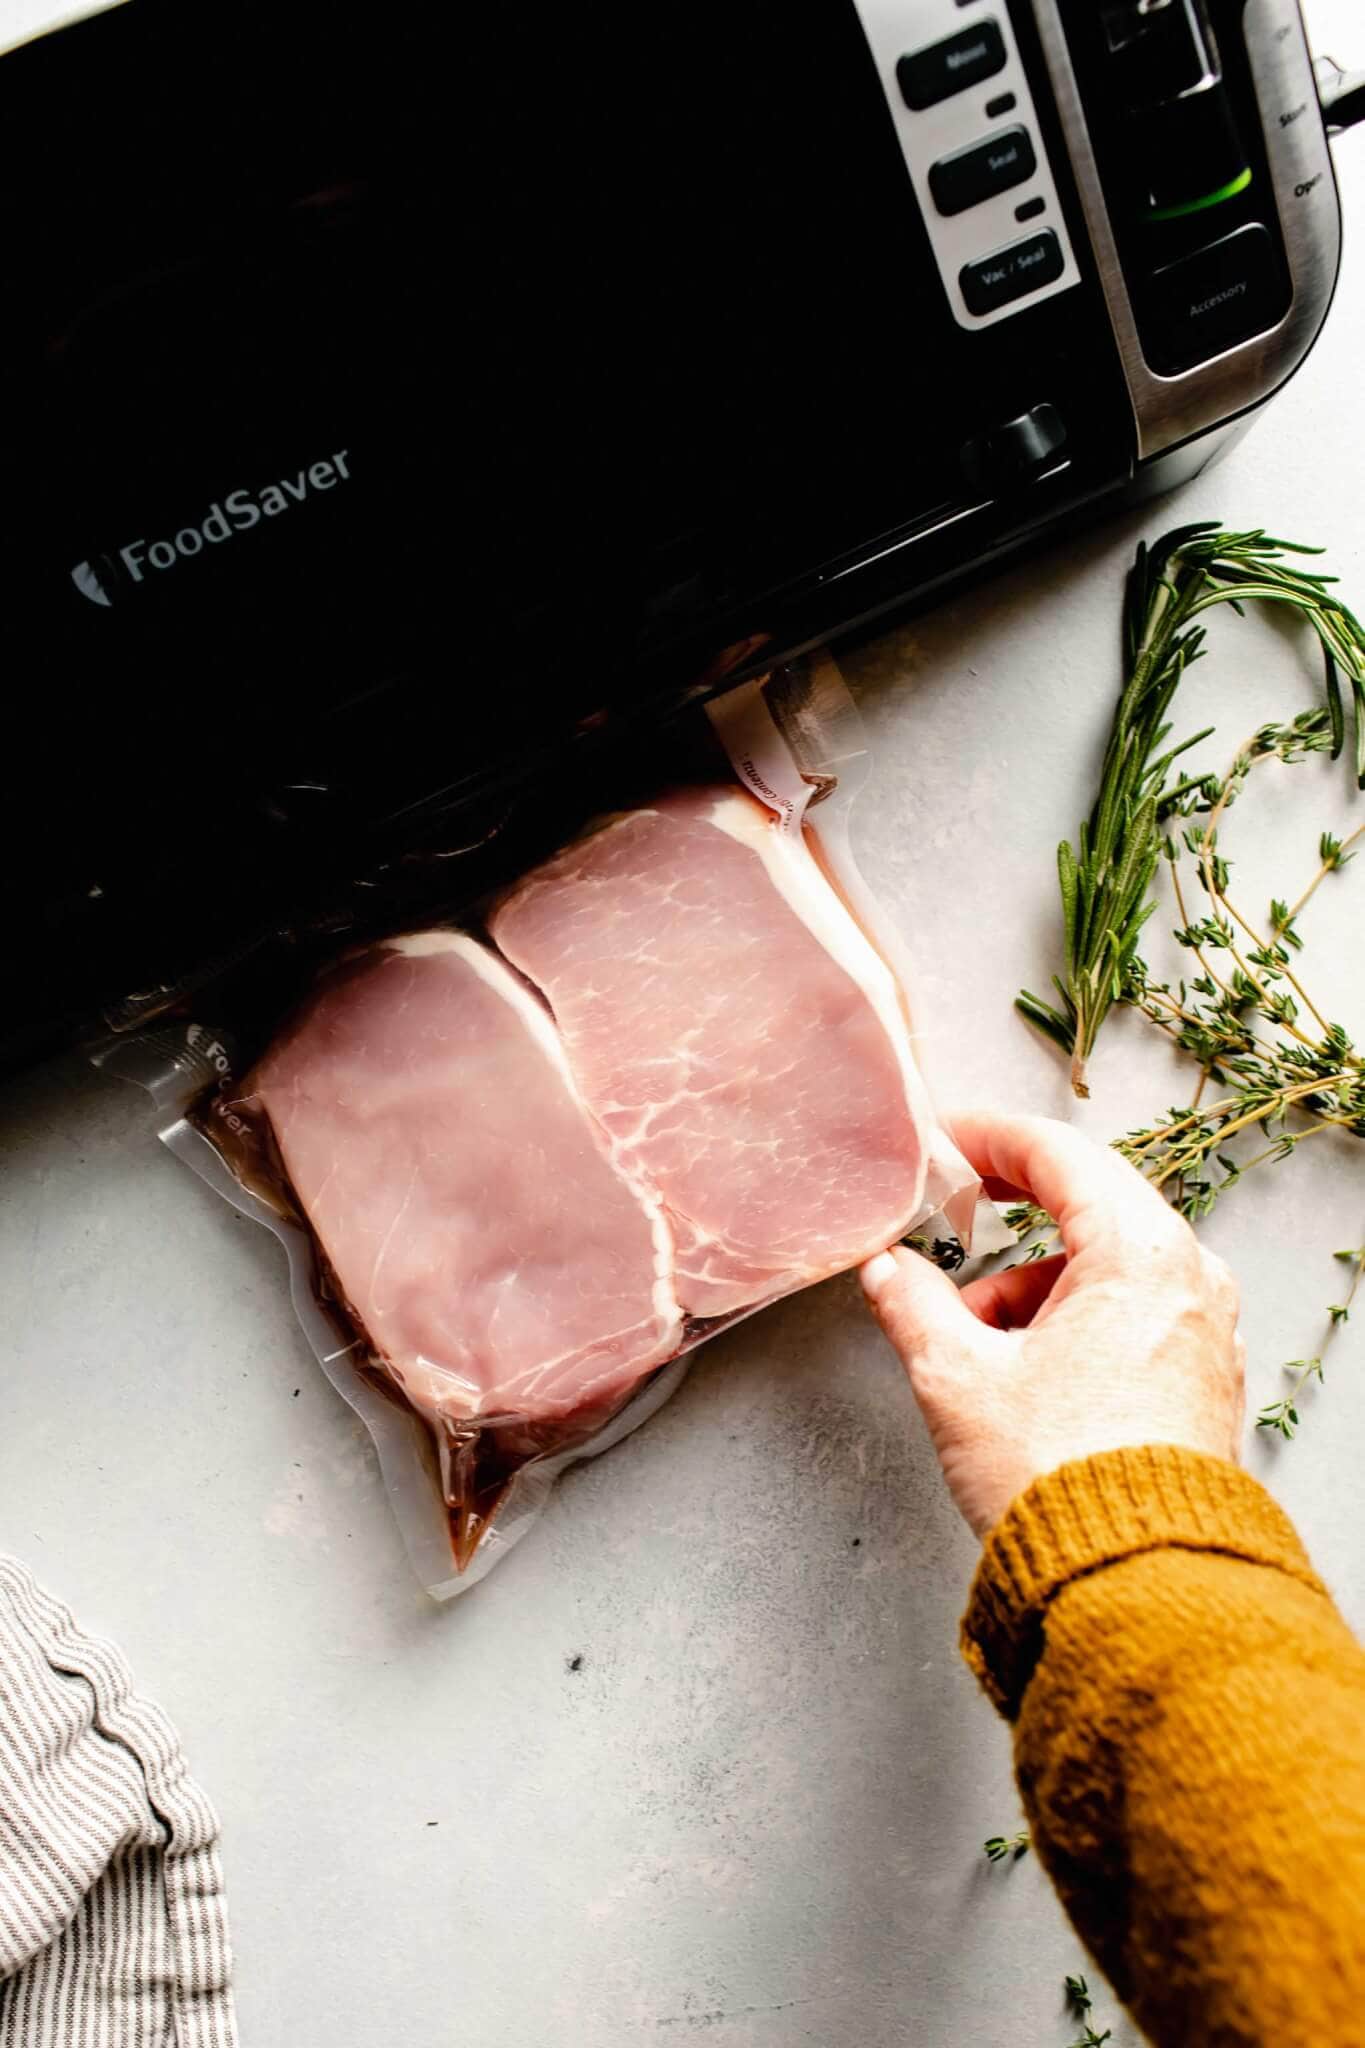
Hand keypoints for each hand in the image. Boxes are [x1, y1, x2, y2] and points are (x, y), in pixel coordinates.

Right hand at [861, 1111, 1245, 1536]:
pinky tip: (1020, 1367)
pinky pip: (1130, 1314)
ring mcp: (1204, 1332)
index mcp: (1141, 1253)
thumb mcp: (956, 1377)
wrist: (1130, 1585)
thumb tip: (887, 1272)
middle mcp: (1190, 1279)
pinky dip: (1072, 1318)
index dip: (988, 1137)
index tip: (945, 1138)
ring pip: (1107, 1266)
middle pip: (1090, 1203)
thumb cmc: (1059, 1477)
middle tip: (953, 1210)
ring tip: (971, 1333)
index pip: (1059, 1154)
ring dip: (1034, 1280)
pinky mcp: (1200, 1382)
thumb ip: (911, 1305)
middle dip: (1010, 1211)